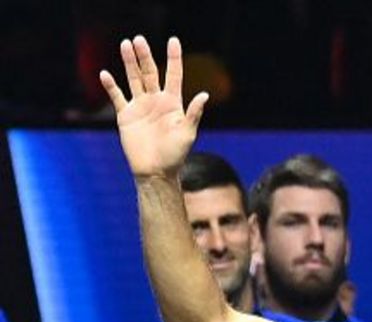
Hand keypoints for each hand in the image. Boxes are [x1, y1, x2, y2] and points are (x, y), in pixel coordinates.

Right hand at [100, 36, 207, 179]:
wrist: (156, 171)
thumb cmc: (175, 154)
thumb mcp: (188, 133)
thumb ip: (194, 113)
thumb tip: (204, 94)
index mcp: (173, 103)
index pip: (174, 75)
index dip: (173, 58)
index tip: (173, 40)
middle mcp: (156, 101)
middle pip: (150, 72)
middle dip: (144, 55)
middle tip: (139, 39)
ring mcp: (140, 106)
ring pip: (134, 79)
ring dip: (129, 63)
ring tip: (125, 45)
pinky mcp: (126, 115)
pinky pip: (117, 97)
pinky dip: (111, 86)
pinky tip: (105, 74)